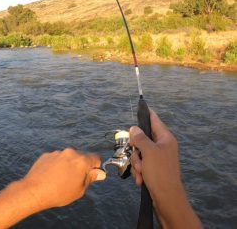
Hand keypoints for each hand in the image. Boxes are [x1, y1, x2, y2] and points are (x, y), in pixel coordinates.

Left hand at [20, 148, 105, 210]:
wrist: (34, 191)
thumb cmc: (59, 193)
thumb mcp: (80, 189)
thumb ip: (91, 178)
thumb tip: (101, 173)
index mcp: (81, 161)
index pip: (96, 157)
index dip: (95, 167)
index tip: (90, 175)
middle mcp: (70, 153)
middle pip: (81, 156)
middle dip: (81, 166)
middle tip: (74, 180)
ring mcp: (57, 152)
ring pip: (68, 157)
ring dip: (68, 165)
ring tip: (60, 179)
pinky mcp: (46, 155)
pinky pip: (56, 158)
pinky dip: (56, 165)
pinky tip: (51, 176)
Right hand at [130, 109, 201, 227]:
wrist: (166, 198)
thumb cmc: (160, 172)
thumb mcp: (148, 152)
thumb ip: (140, 138)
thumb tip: (134, 128)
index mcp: (165, 139)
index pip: (154, 120)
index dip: (146, 113)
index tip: (141, 104)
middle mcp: (162, 146)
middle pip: (142, 139)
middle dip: (136, 150)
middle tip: (138, 156)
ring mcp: (158, 158)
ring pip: (138, 153)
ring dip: (136, 163)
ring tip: (142, 172)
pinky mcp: (153, 169)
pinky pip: (140, 164)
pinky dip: (139, 171)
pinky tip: (141, 179)